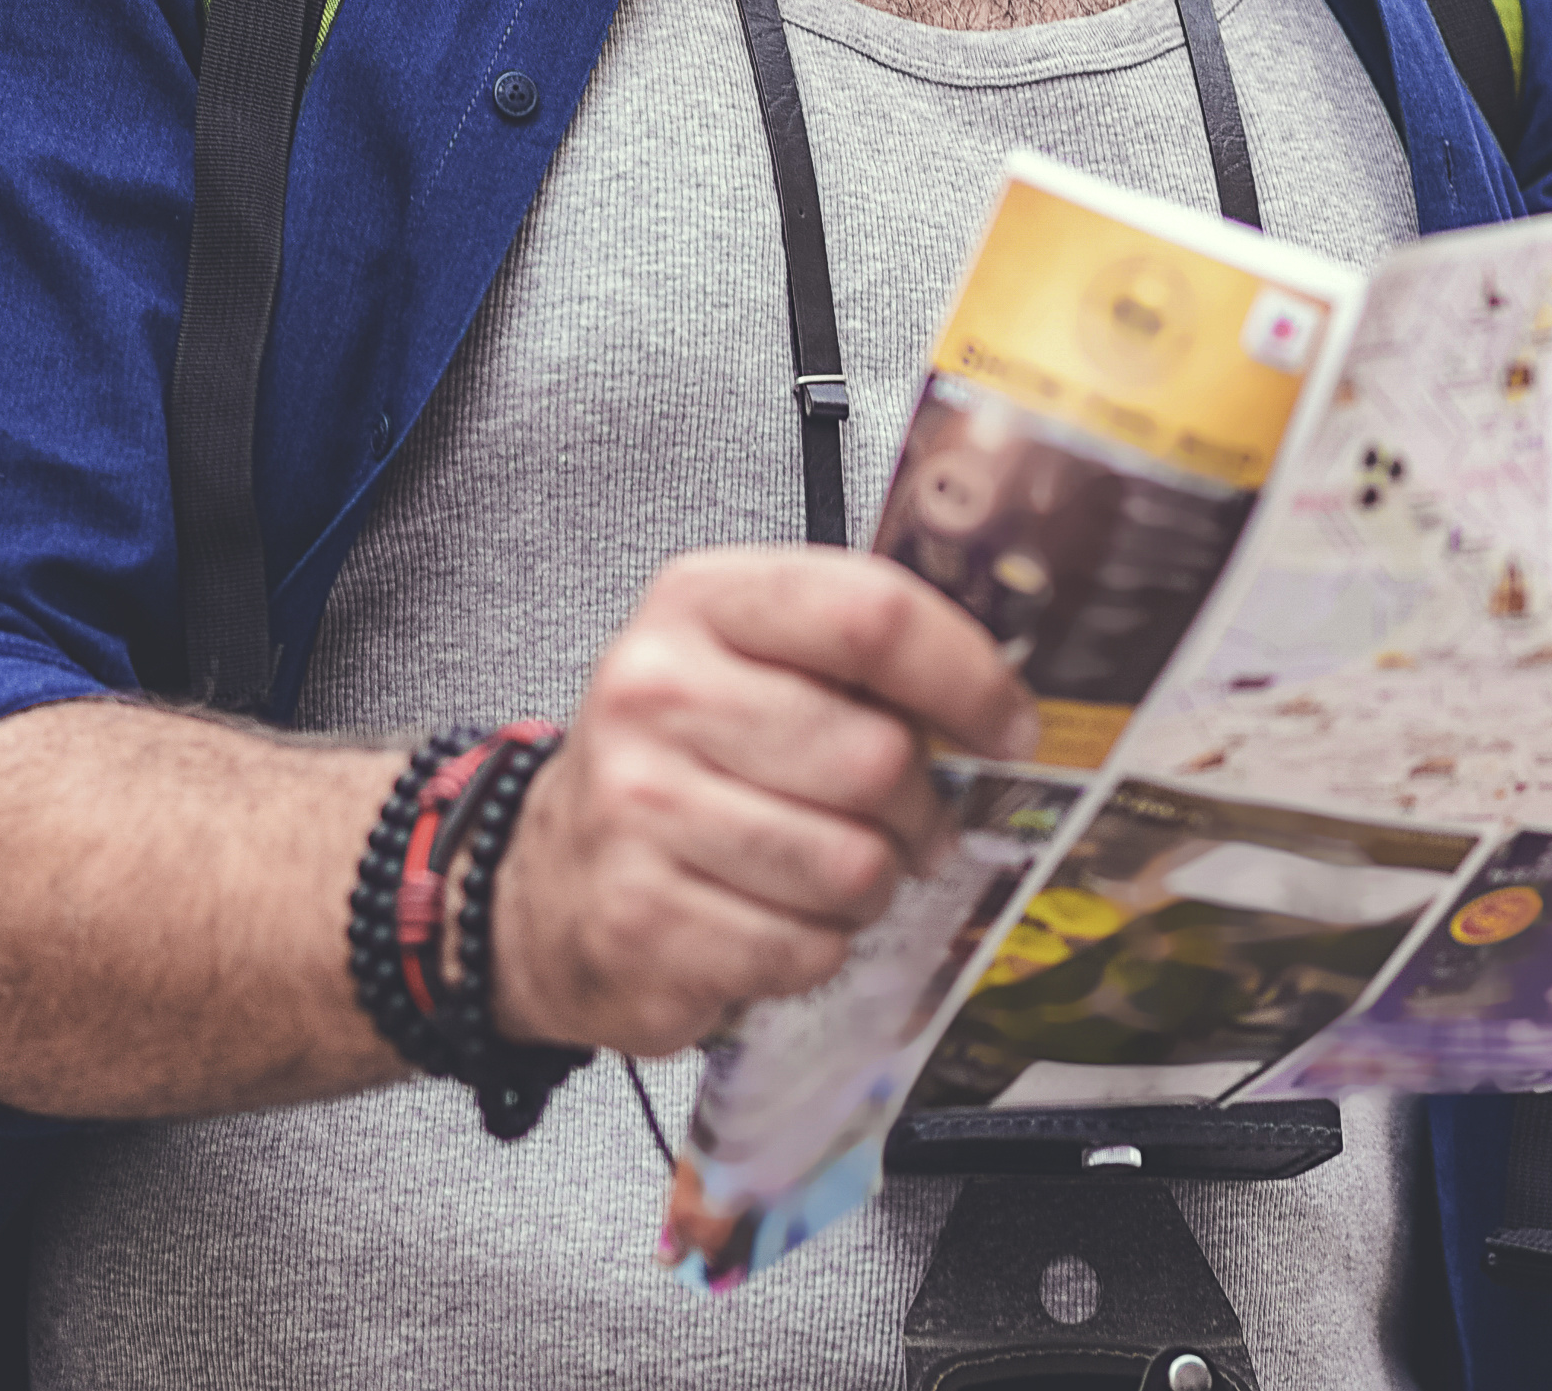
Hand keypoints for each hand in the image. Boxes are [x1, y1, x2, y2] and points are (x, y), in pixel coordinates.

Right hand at [484, 547, 1038, 1056]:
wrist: (543, 885)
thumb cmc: (677, 765)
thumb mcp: (751, 664)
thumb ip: (858, 658)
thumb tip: (1001, 703)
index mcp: (699, 603)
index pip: (871, 615)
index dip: (968, 677)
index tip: (1009, 727)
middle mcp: (655, 693)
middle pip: (876, 757)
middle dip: (917, 808)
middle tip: (899, 822)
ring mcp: (638, 810)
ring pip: (852, 866)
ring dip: (869, 886)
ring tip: (828, 874)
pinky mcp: (641, 922)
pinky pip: (804, 949)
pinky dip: (814, 949)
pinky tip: (772, 921)